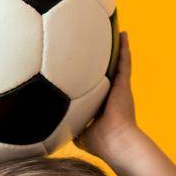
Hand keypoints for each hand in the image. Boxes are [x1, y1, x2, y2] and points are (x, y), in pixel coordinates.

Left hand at [76, 30, 138, 154]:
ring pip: (118, 64)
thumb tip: (50, 127)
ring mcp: (119, 88)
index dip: (91, 77)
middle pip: (107, 72)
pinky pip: (124, 63)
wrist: (116, 142)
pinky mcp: (124, 85)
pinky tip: (123, 35)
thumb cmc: (99, 143)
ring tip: (116, 32)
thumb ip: (67, 126)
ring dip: (117, 49)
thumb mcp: (78, 133)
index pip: (95, 87)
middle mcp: (112, 94)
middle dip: (105, 59)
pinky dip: (124, 48)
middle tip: (100, 42)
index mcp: (102, 104)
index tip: (85, 67)